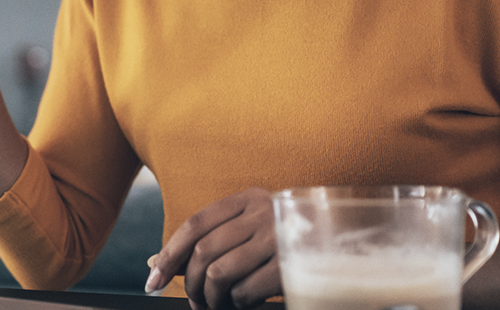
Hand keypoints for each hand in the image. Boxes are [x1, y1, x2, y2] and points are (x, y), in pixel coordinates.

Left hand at [146, 187, 279, 309]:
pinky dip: (236, 304)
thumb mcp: (248, 231)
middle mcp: (263, 213)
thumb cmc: (282, 243)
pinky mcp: (290, 268)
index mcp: (248, 200)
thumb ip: (207, 242)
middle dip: (190, 283)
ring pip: (219, 273)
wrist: (346, 249)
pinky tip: (242, 303)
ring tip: (215, 304)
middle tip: (195, 301)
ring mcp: (279, 239)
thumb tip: (155, 263)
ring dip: (210, 297)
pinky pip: (245, 291)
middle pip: (203, 250)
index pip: (195, 224)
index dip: (169, 254)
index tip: (153, 279)